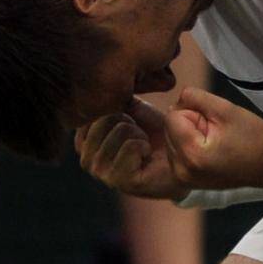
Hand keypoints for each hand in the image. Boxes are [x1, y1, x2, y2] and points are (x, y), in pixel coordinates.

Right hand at [75, 99, 189, 200]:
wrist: (179, 156)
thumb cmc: (153, 132)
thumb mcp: (129, 107)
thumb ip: (110, 97)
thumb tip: (100, 81)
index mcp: (83, 141)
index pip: (92, 110)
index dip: (117, 109)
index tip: (128, 122)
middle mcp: (86, 159)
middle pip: (105, 118)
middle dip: (129, 121)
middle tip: (139, 136)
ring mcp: (101, 173)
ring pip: (120, 130)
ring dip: (139, 134)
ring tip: (143, 146)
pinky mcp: (119, 181)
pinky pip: (131, 146)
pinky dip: (145, 145)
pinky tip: (147, 157)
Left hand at [162, 87, 262, 191]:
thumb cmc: (250, 136)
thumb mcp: (225, 108)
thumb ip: (195, 97)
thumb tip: (175, 100)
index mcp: (190, 153)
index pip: (172, 116)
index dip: (192, 111)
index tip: (213, 121)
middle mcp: (180, 170)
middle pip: (168, 129)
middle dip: (187, 124)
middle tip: (214, 132)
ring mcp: (181, 179)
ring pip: (169, 140)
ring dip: (186, 136)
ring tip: (211, 142)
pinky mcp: (184, 182)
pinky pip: (174, 154)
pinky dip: (186, 148)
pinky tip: (205, 151)